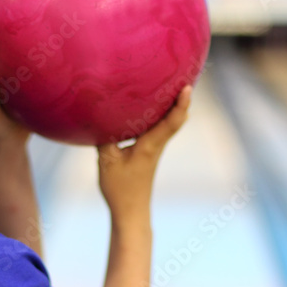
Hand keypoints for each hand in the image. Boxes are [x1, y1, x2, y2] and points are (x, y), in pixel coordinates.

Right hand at [96, 85, 191, 217]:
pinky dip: (159, 114)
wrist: (131, 212)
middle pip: (176, 117)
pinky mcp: (149, 152)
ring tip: (169, 83)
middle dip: (180, 96)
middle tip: (182, 74)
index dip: (180, 103)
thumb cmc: (120, 189)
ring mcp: (155, 149)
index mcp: (150, 145)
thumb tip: (99, 113)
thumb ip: (104, 136)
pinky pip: (159, 128)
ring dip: (171, 104)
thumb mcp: (107, 161)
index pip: (171, 122)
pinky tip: (149, 107)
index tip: (188, 87)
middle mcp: (157, 144)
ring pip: (168, 122)